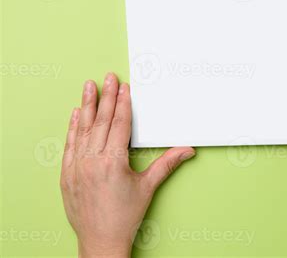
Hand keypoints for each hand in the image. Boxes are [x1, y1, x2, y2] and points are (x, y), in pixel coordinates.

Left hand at [60, 73, 194, 257]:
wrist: (100, 240)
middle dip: (106, 96)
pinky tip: (76, 113)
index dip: (123, 103)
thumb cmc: (125, 216)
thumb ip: (167, 163)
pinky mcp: (67, 174)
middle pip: (101, 121)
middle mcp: (92, 161)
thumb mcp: (148, 187)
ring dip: (87, 106)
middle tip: (108, 77)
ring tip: (89, 86)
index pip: (120, 124)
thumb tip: (187, 150)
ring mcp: (76, 166)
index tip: (124, 87)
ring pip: (83, 129)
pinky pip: (70, 144)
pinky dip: (72, 127)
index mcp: (113, 162)